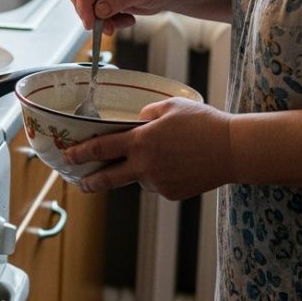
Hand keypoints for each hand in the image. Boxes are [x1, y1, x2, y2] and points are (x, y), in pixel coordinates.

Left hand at [64, 98, 235, 200]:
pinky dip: (162, 175)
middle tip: (80, 183)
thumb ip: (146, 115)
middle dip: (90, 182)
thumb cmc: (203, 123)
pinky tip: (179, 164)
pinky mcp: (172, 193)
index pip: (101, 148)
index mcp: (141, 141)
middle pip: (108, 178)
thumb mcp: (171, 107)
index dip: (81, 153)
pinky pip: (158, 184)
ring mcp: (158, 182)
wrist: (233, 150)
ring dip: (141, 170)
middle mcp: (145, 165)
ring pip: (139, 178)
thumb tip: (134, 123)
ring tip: (167, 155)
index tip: (68, 155)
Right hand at [69, 0, 186, 33]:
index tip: (90, 22)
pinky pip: (99, 14)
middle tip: (105, 28)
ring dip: (103, 20)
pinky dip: (110, 22)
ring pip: (88, 7)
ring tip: (123, 23)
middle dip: (91, 14)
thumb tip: (98, 11)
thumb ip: (119, 0)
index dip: (84, 3)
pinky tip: (127, 20)